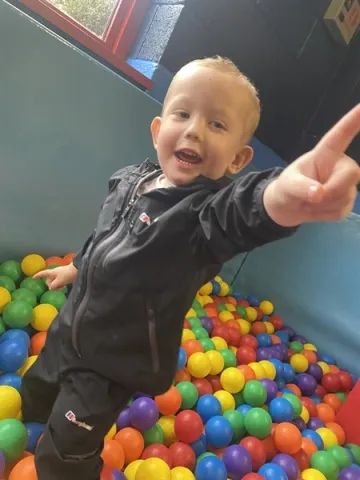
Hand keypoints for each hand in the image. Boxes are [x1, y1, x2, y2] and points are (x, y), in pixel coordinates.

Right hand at [33, 263, 77, 290]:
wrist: (77, 270)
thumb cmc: (67, 274)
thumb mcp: (59, 281)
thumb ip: (53, 285)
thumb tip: (50, 288)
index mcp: (52, 272)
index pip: (43, 273)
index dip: (38, 275)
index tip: (33, 278)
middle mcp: (54, 273)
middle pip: (48, 281)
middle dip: (51, 285)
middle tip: (57, 288)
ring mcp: (59, 275)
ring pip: (54, 283)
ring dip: (56, 286)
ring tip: (62, 287)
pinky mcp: (63, 277)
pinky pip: (59, 283)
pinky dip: (60, 285)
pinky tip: (64, 287)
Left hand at [264, 104, 359, 226]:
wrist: (287, 208)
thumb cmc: (287, 188)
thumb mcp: (287, 186)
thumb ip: (301, 188)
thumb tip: (319, 194)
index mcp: (324, 154)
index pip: (340, 136)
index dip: (353, 120)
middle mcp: (340, 166)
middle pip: (352, 174)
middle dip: (332, 190)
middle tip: (310, 197)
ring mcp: (346, 185)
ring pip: (344, 197)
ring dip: (322, 206)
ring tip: (309, 201)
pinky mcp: (347, 202)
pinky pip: (340, 212)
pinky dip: (323, 216)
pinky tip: (316, 209)